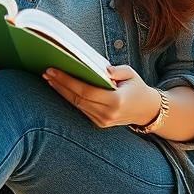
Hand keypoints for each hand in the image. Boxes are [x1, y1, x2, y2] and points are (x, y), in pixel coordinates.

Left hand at [43, 64, 161, 128]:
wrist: (147, 110)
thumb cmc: (137, 87)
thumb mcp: (131, 74)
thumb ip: (118, 70)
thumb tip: (102, 69)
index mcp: (116, 101)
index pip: (86, 91)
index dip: (68, 81)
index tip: (53, 70)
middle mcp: (108, 114)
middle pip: (77, 98)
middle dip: (60, 85)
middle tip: (46, 72)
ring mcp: (103, 121)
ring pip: (77, 105)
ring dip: (61, 91)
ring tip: (49, 78)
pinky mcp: (99, 123)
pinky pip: (81, 109)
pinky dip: (69, 98)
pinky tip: (60, 88)